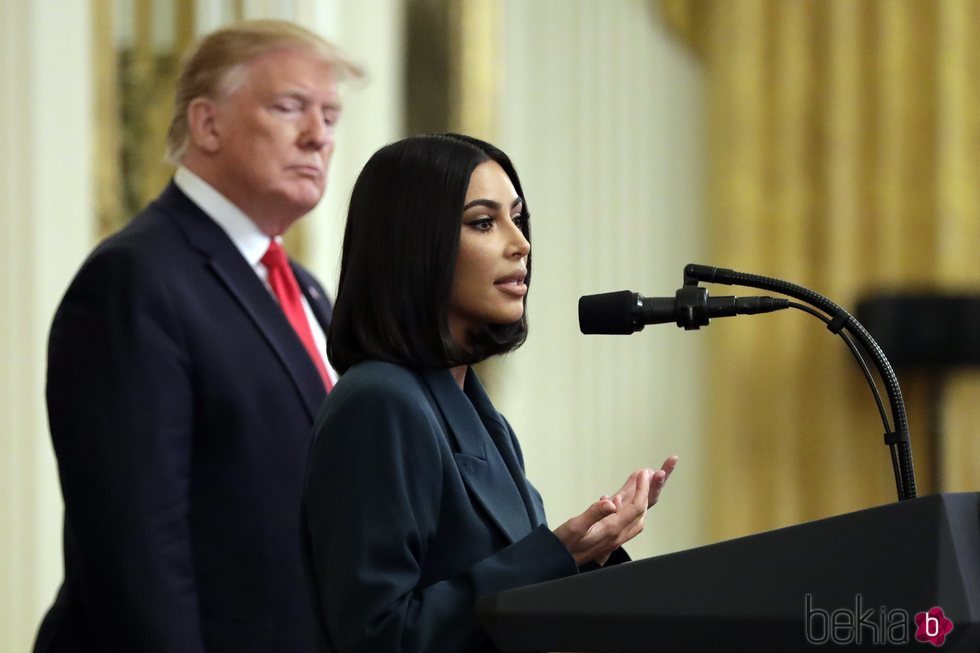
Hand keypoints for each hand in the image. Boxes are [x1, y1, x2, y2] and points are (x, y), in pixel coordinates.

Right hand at [553, 456, 676, 566]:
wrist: (558, 562)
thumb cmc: (565, 545)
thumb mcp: (575, 527)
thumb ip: (593, 513)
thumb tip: (610, 502)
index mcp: (612, 530)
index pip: (635, 507)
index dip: (642, 489)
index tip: (643, 473)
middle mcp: (618, 534)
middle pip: (641, 510)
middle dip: (647, 490)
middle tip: (650, 472)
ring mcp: (614, 535)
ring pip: (634, 514)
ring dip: (638, 496)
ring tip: (638, 479)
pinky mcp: (608, 535)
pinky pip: (623, 518)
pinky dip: (625, 504)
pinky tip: (616, 497)